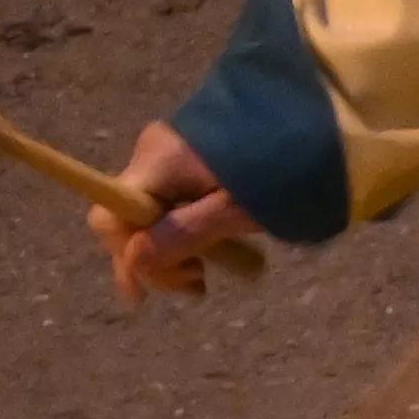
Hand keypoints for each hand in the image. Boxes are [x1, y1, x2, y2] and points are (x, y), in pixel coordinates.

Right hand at [101, 121, 261, 306]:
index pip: (110, 215)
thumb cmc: (278, 170)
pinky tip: (207, 252)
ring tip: (203, 276)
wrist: (308, 126)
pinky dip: (181, 233)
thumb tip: (134, 261)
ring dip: (170, 253)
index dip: (123, 256)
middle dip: (152, 260)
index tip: (144, 292)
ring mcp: (165, 156)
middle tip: (196, 283)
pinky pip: (167, 205)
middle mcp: (150, 156)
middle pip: (125, 221)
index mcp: (156, 163)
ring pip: (147, 217)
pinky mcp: (183, 162)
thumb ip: (183, 234)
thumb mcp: (234, 211)